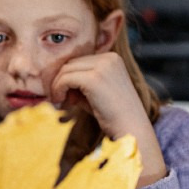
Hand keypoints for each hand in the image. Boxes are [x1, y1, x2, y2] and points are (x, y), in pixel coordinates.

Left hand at [50, 52, 165, 186]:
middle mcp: (109, 58)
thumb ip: (80, 83)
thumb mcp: (96, 92)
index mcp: (112, 58)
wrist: (131, 130)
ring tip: (60, 102)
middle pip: (71, 63)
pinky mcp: (94, 79)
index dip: (69, 77)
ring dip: (58, 86)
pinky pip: (66, 79)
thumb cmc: (113, 115)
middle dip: (62, 80)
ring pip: (66, 70)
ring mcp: (102, 67)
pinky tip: (62, 103)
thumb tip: (57, 81)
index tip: (66, 95)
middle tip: (61, 100)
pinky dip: (59, 90)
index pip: (80, 60)